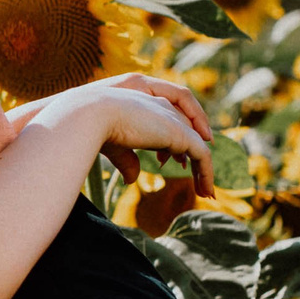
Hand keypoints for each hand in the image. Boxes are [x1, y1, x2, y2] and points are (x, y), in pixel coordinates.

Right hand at [33, 75, 215, 196]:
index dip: (171, 144)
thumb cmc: (94, 127)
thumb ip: (127, 161)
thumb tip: (132, 180)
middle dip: (192, 156)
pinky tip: (205, 192)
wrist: (93, 113)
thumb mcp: (114, 146)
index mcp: (146, 105)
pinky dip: (206, 174)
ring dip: (204, 171)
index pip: (168, 123)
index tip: (170, 162)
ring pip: (199, 147)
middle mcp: (163, 109)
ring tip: (206, 192)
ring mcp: (174, 122)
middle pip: (188, 133)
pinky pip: (203, 157)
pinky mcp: (181, 135)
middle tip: (197, 180)